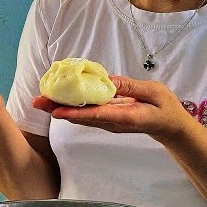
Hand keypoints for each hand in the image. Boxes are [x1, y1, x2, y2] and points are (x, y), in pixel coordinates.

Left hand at [32, 75, 196, 142]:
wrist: (169, 126)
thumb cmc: (165, 108)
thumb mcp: (154, 92)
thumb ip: (131, 87)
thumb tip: (108, 80)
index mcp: (126, 117)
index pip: (97, 115)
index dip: (75, 112)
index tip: (57, 111)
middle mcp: (113, 122)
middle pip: (81, 116)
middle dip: (59, 108)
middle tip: (37, 101)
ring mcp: (109, 122)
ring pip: (81, 115)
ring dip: (61, 107)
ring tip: (41, 99)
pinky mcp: (107, 118)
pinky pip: (87, 112)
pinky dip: (72, 104)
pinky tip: (59, 97)